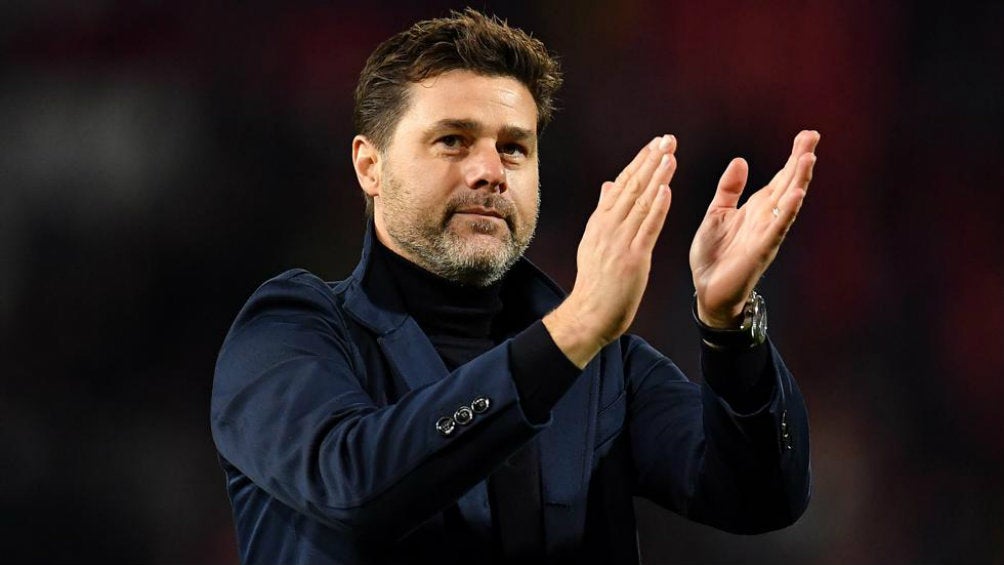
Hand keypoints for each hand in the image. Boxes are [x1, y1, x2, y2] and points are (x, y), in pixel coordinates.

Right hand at [544, 134, 677, 367]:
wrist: (590, 313)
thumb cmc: (596, 282)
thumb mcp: (595, 242)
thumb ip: (604, 212)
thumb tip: (608, 185)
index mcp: (600, 222)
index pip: (621, 184)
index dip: (639, 162)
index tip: (654, 144)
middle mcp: (608, 227)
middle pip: (631, 187)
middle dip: (650, 161)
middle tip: (667, 139)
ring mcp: (619, 242)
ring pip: (640, 203)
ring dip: (657, 177)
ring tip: (670, 155)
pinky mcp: (633, 258)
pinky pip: (646, 228)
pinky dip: (656, 208)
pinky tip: (666, 190)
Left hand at [690, 130, 820, 327]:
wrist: (707, 289)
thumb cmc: (713, 255)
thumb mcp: (717, 213)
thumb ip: (729, 189)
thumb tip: (741, 160)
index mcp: (755, 208)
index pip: (779, 178)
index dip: (793, 157)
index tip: (807, 135)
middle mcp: (766, 218)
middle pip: (788, 184)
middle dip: (801, 161)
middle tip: (813, 136)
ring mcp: (766, 234)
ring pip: (787, 203)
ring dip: (799, 181)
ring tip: (809, 158)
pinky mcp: (761, 250)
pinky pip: (777, 228)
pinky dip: (787, 212)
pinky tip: (797, 196)